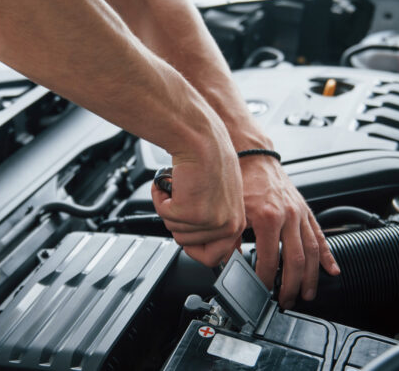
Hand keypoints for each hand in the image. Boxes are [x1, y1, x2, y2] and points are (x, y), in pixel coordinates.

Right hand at [151, 142, 245, 266]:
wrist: (200, 139)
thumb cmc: (209, 161)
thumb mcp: (221, 199)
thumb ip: (215, 223)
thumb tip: (201, 244)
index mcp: (237, 224)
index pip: (214, 258)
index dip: (195, 247)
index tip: (188, 235)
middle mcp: (228, 226)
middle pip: (187, 244)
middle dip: (178, 222)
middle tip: (185, 199)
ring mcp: (210, 221)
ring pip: (174, 230)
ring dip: (170, 208)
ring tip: (182, 188)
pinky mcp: (191, 212)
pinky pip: (164, 215)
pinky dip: (161, 198)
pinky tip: (173, 183)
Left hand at [239, 155, 339, 308]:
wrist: (254, 155)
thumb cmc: (241, 179)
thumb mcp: (232, 210)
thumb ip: (230, 238)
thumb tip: (226, 262)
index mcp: (268, 217)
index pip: (270, 259)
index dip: (266, 279)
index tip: (261, 290)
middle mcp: (288, 216)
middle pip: (295, 260)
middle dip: (292, 285)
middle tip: (286, 301)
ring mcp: (300, 213)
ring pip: (311, 251)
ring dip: (311, 276)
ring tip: (308, 294)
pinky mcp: (306, 210)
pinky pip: (319, 235)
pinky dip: (327, 255)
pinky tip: (332, 270)